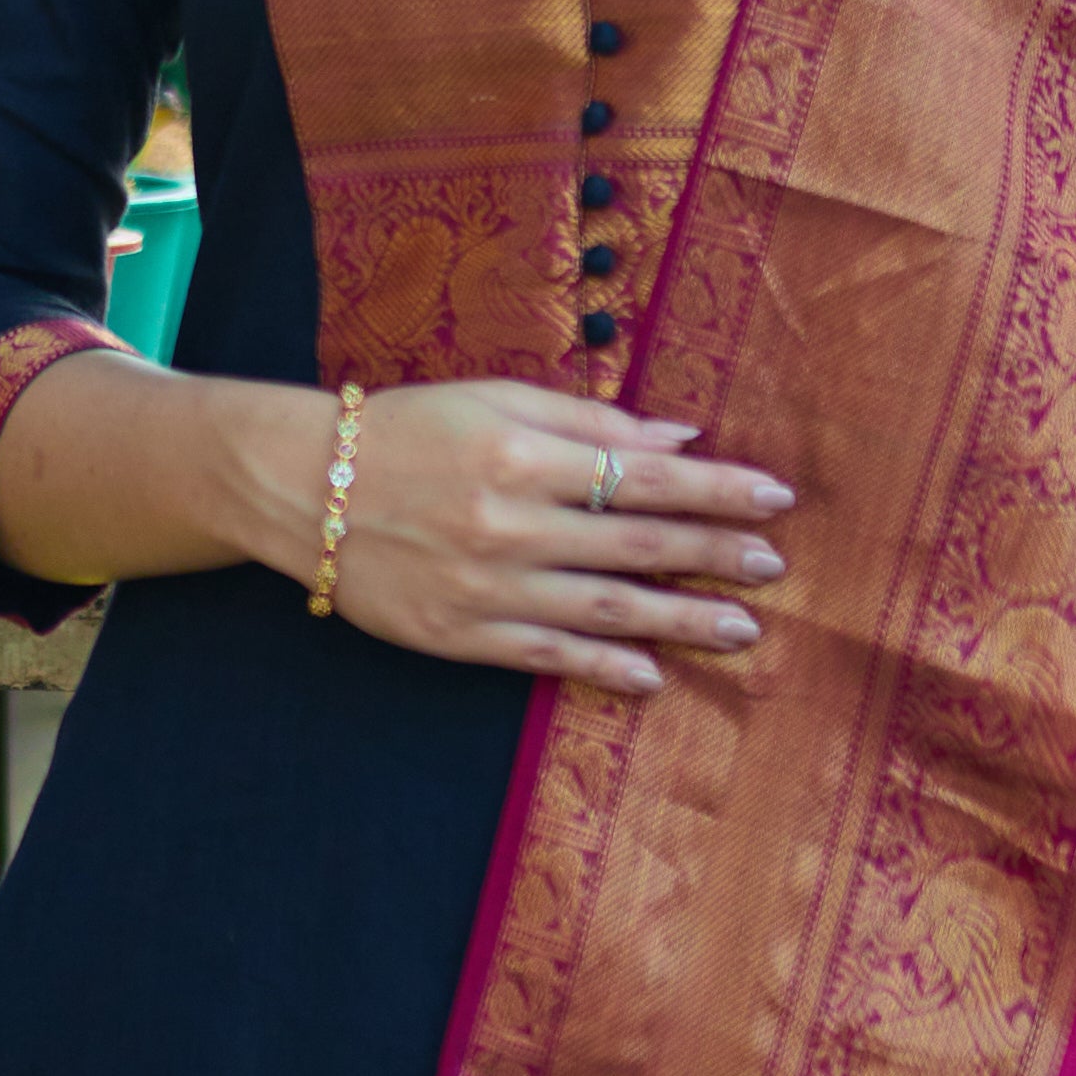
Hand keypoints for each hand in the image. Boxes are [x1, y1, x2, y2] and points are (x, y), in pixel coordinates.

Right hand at [326, 383, 790, 691]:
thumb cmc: (407, 429)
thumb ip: (590, 422)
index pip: (645, 475)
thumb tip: (680, 438)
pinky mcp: (461, 635)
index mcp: (523, 454)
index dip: (717, 489)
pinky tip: (654, 676)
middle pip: (638, 544)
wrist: (300, 486)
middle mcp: (511, 524)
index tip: (775, 498)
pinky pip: (548, 657)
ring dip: (681, 619)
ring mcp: (488, 586)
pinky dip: (605, 669)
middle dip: (715, 555)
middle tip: (773, 566)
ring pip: (606, 609)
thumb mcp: (497, 399)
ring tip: (741, 628)